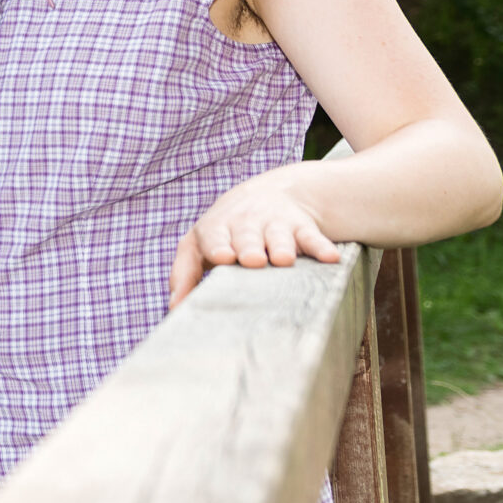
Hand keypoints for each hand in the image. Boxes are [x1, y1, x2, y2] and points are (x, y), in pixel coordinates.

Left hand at [169, 166, 342, 307]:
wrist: (268, 194)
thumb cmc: (225, 232)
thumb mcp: (200, 245)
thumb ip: (185, 273)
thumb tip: (173, 308)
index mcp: (216, 229)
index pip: (214, 235)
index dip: (218, 245)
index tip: (223, 256)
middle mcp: (245, 224)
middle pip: (246, 236)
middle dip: (249, 246)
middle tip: (252, 260)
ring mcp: (274, 224)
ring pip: (278, 235)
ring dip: (281, 247)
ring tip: (283, 260)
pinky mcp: (302, 227)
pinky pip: (312, 237)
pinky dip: (320, 247)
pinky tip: (329, 258)